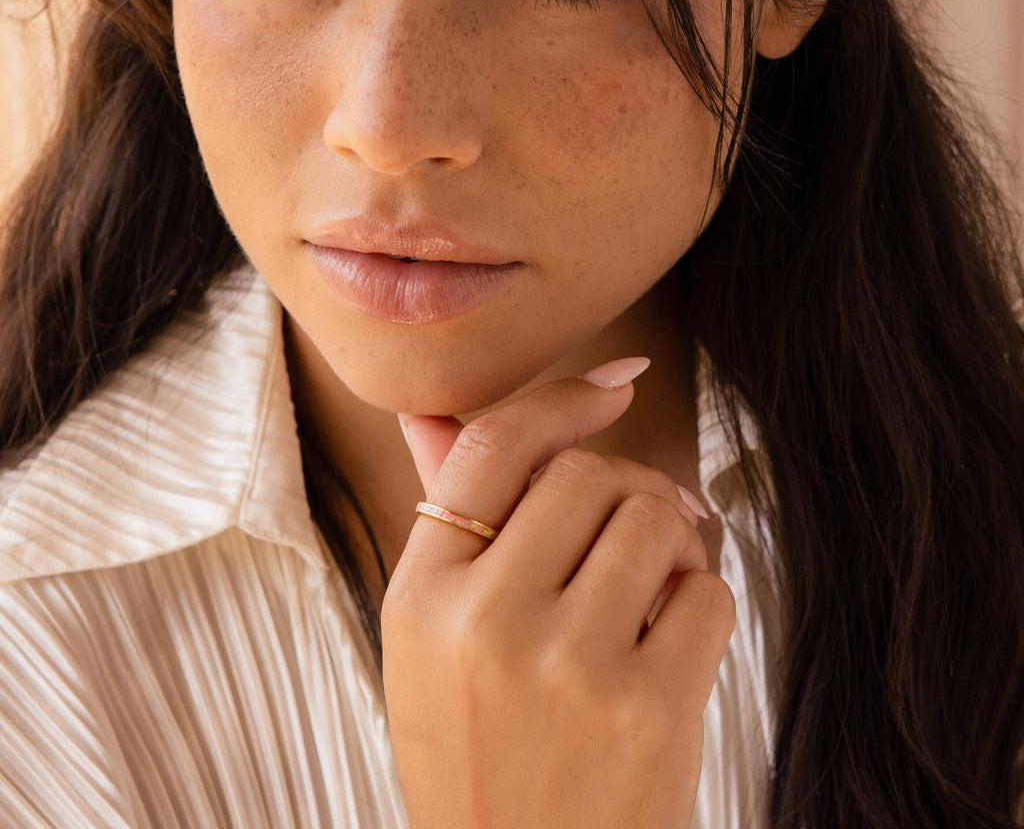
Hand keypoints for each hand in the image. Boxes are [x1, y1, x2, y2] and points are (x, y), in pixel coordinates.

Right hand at [382, 363, 734, 828]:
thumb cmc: (480, 753)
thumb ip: (444, 523)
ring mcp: (570, 667)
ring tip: (654, 585)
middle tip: (637, 525)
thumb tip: (429, 415)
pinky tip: (673, 644)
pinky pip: (708, 591)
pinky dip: (702, 602)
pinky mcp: (650, 712)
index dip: (560, 400)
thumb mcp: (432, 644)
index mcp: (422, 597)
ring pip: (652, 518)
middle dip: (627, 485)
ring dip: (671, 538)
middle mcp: (486, 623)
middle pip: (586, 473)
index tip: (613, 388)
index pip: (492, 447)